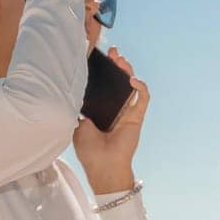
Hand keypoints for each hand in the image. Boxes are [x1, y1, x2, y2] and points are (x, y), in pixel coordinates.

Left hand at [73, 46, 148, 193]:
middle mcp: (115, 108)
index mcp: (101, 110)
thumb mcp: (77, 124)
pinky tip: (133, 80)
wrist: (102, 166)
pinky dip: (141, 87)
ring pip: (132, 86)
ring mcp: (128, 112)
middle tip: (112, 53)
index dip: (103, 71)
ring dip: (128, 71)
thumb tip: (75, 89)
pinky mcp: (138, 117)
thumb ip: (80, 107)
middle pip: (119, 81)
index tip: (98, 57)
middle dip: (117, 65)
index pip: (104, 85)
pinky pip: (143, 98)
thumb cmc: (89, 149)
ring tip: (121, 61)